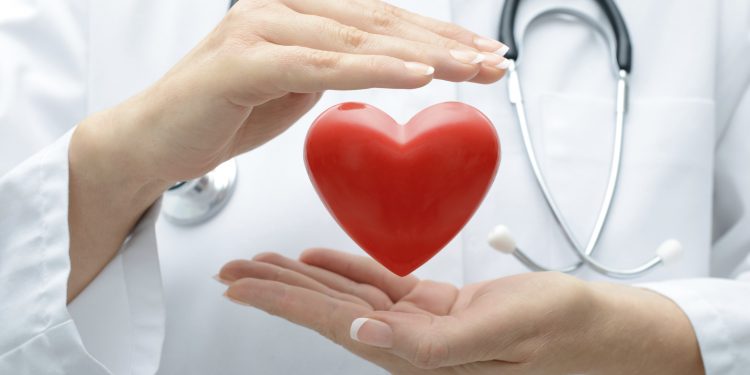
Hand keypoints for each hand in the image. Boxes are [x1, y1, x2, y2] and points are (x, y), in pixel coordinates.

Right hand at [76, 0, 509, 185]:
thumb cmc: (224, 111)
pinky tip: (417, 75)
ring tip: (470, 68)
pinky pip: (320, 67)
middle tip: (493, 62)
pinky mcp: (243, 62)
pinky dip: (372, 71)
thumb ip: (333, 66)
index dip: (436, 34)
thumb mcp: (293, 85)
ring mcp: (260, 29)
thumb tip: (381, 63)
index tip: (481, 53)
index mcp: (298, 12)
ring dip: (422, 54)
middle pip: (379, 23)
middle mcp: (281, 8)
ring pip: (357, 41)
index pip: (381, 19)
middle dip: (444, 43)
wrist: (155, 140)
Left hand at [219, 249, 703, 374]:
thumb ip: (431, 345)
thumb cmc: (563, 332)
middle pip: (328, 310)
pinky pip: (382, 285)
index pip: (333, 323)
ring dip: (304, 278)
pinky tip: (322, 259)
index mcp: (417, 355)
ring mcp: (422, 326)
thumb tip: (363, 338)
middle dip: (277, 289)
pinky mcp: (438, 308)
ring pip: (348, 296)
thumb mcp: (502, 333)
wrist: (601, 330)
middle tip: (233, 271)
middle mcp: (409, 344)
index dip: (282, 302)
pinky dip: (349, 269)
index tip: (241, 283)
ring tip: (264, 264)